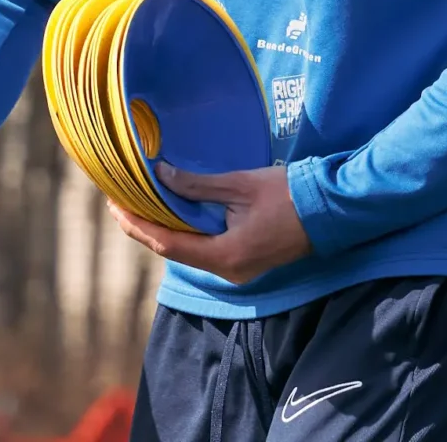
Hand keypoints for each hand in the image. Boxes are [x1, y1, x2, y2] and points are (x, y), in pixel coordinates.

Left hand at [112, 164, 310, 285]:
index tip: (115, 206)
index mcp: (225, 255)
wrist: (331, 210)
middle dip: (145, 227)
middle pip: (174, 252)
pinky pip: (205, 250)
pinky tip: (173, 214)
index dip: (138, 225)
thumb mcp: (240, 185)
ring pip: (189, 252)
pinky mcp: (245, 261)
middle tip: (120, 202)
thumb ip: (198, 185)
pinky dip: (185, 233)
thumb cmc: (289, 194)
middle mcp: (228, 271)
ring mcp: (237, 270)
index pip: (167, 244)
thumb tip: (161, 176)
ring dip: (164, 230)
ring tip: (140, 205)